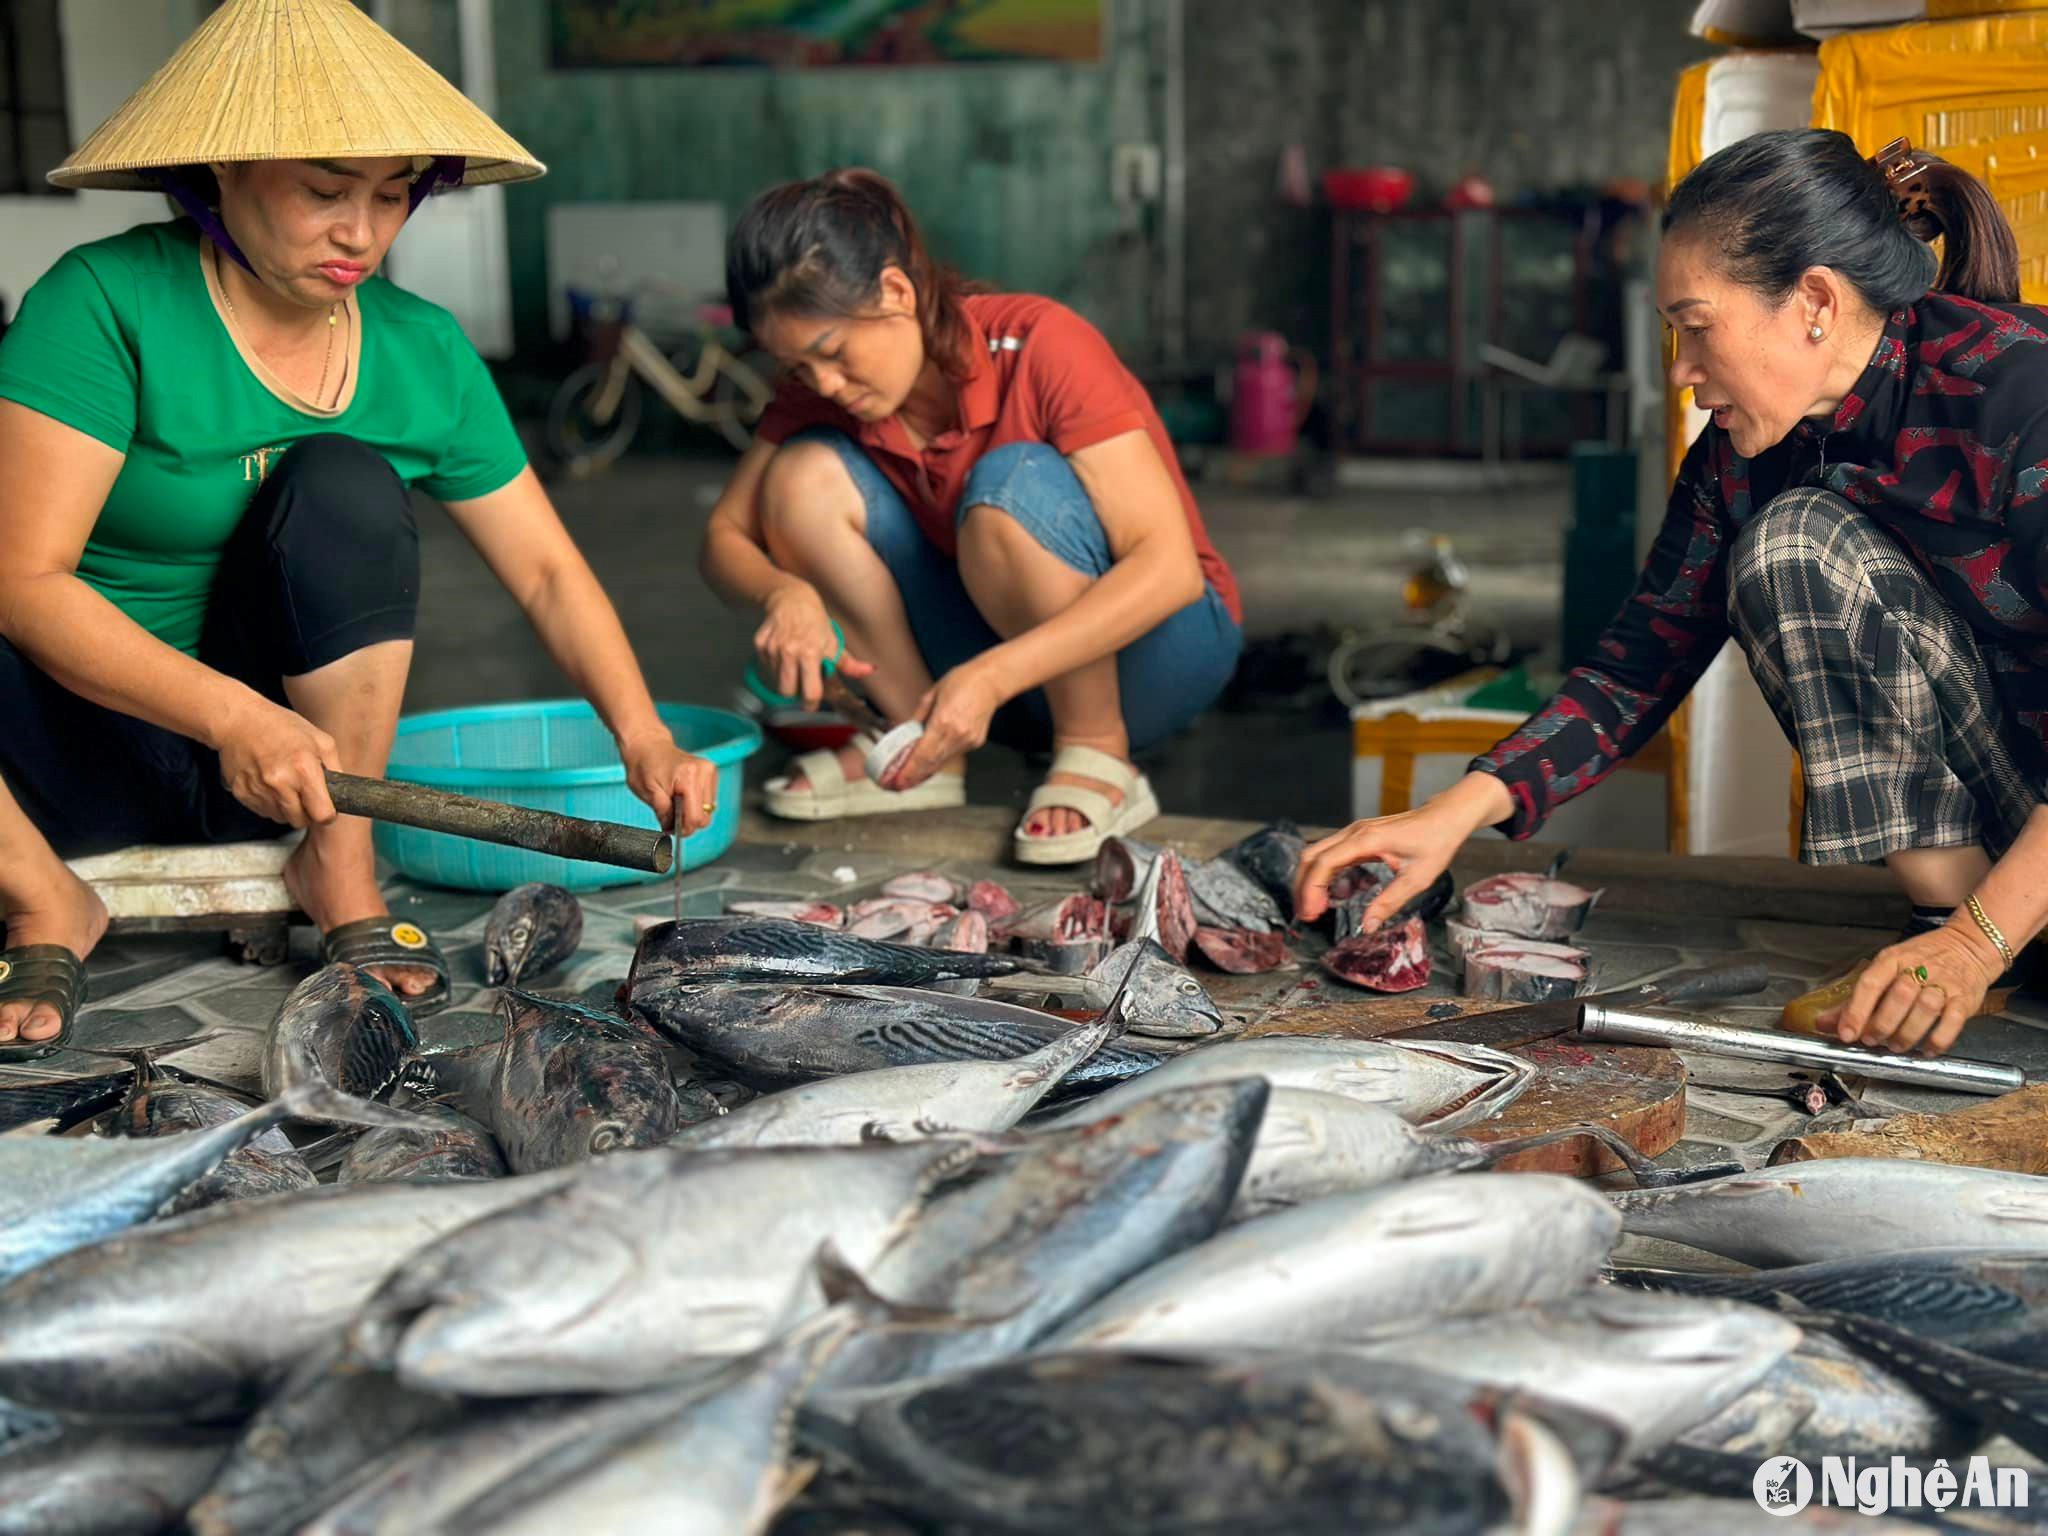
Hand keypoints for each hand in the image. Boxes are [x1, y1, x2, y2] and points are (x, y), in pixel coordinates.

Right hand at [215, 695, 339, 827]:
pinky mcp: (242, 793)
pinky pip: (262, 812)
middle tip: (304, 794)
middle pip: (300, 821)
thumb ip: (335, 768)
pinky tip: (268, 782)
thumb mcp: (320, 740)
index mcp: (303, 769)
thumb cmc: (282, 726)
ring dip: (286, 808)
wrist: (239, 720)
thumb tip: (342, 792)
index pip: (321, 815)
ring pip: (280, 818)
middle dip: (306, 812)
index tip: (326, 808)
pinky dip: (269, 803)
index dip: (327, 815)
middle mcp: (280, 783)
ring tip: (285, 784)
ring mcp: (258, 790)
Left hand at [622, 731, 721, 837]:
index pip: (697, 817)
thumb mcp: (648, 792)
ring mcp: (710, 771)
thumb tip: (673, 830)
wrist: (647, 745)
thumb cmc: (644, 765)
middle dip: (687, 820)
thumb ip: (664, 813)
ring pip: (708, 810)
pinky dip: (696, 803)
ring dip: (692, 811)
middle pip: (705, 816)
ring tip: (675, 801)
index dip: (684, 827)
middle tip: (671, 814)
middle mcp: (704, 772)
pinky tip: (683, 795)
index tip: (672, 827)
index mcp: (688, 776)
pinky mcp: (711, 772)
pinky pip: (708, 800)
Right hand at [753, 585, 873, 710]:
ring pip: (775, 679)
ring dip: (785, 677)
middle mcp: (789, 652)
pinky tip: (783, 653)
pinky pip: (765, 666)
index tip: (811, 705)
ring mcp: (772, 648)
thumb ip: (848, 663)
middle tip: (801, 685)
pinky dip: (774, 665)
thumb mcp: (834, 641)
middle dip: (794, 693)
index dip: (811, 704)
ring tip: (794, 663)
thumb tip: (869, 671)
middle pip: (786, 692)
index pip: (810, 692)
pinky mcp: (760, 644)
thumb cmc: (815, 620)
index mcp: (811, 653)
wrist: (791, 598)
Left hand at [880, 664, 1003, 790]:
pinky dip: (939, 761)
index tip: (898, 780)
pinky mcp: (975, 743)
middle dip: (914, 776)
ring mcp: (968, 741)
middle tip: (899, 785)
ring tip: (910, 779)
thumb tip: (905, 731)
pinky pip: (953, 755)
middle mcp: (957, 735)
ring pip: (942, 762)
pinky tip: (929, 765)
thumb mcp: (932, 695)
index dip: (910, 770)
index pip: (923, 753)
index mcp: (944, 721)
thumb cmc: (962, 682)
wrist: (990, 682)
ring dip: (925, 771)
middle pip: (932, 763)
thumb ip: (918, 717)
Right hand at [1294, 773, 1507, 927]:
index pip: (1324, 863)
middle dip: (1302, 886)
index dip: (1311, 889)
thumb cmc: (1436, 842)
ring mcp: (1354, 832)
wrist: (1445, 817)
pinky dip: (1321, 873)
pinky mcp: (1357, 836)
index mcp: (1366, 841)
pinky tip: (1328, 893)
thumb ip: (1389, 902)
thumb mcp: (1417, 878)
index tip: (1311, 912)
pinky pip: (1329, 853)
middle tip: (1307, 915)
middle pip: (1311, 856)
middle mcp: (1354, 833)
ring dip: (1309, 879)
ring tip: (1314, 907)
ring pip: (1316, 853)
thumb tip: (1368, 925)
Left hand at [1816, 918, 2002, 1055]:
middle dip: (1881, 1024)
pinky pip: (1952, 1021)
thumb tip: (1824, 1023)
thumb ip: (1855, 999)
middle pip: (1898, 997)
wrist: (1968, 945)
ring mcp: (1944, 983)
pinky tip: (1926, 1049)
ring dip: (1907, 1033)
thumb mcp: (1885, 970)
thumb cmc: (1921, 959)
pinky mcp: (1964, 998)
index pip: (1870, 983)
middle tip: (1871, 1040)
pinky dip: (1938, 1040)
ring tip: (1896, 1045)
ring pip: (1925, 1009)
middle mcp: (1918, 968)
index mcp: (1892, 959)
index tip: (1846, 1033)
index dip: (1856, 1010)